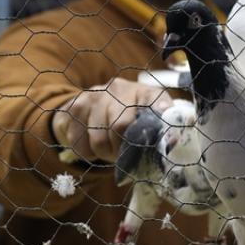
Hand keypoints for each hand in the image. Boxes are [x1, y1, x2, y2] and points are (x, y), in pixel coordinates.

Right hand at [51, 78, 173, 163]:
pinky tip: (92, 144)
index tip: (159, 141)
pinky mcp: (75, 106)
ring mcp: (95, 94)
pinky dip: (86, 152)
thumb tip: (169, 143)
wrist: (92, 108)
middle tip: (123, 156)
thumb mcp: (147, 124)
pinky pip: (79, 142)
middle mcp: (120, 88)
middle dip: (121, 150)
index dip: (157, 123)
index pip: (154, 103)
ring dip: (104, 153)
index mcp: (145, 92)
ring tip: (109, 151)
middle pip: (120, 127)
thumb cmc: (128, 122)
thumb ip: (159, 133)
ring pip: (98, 139)